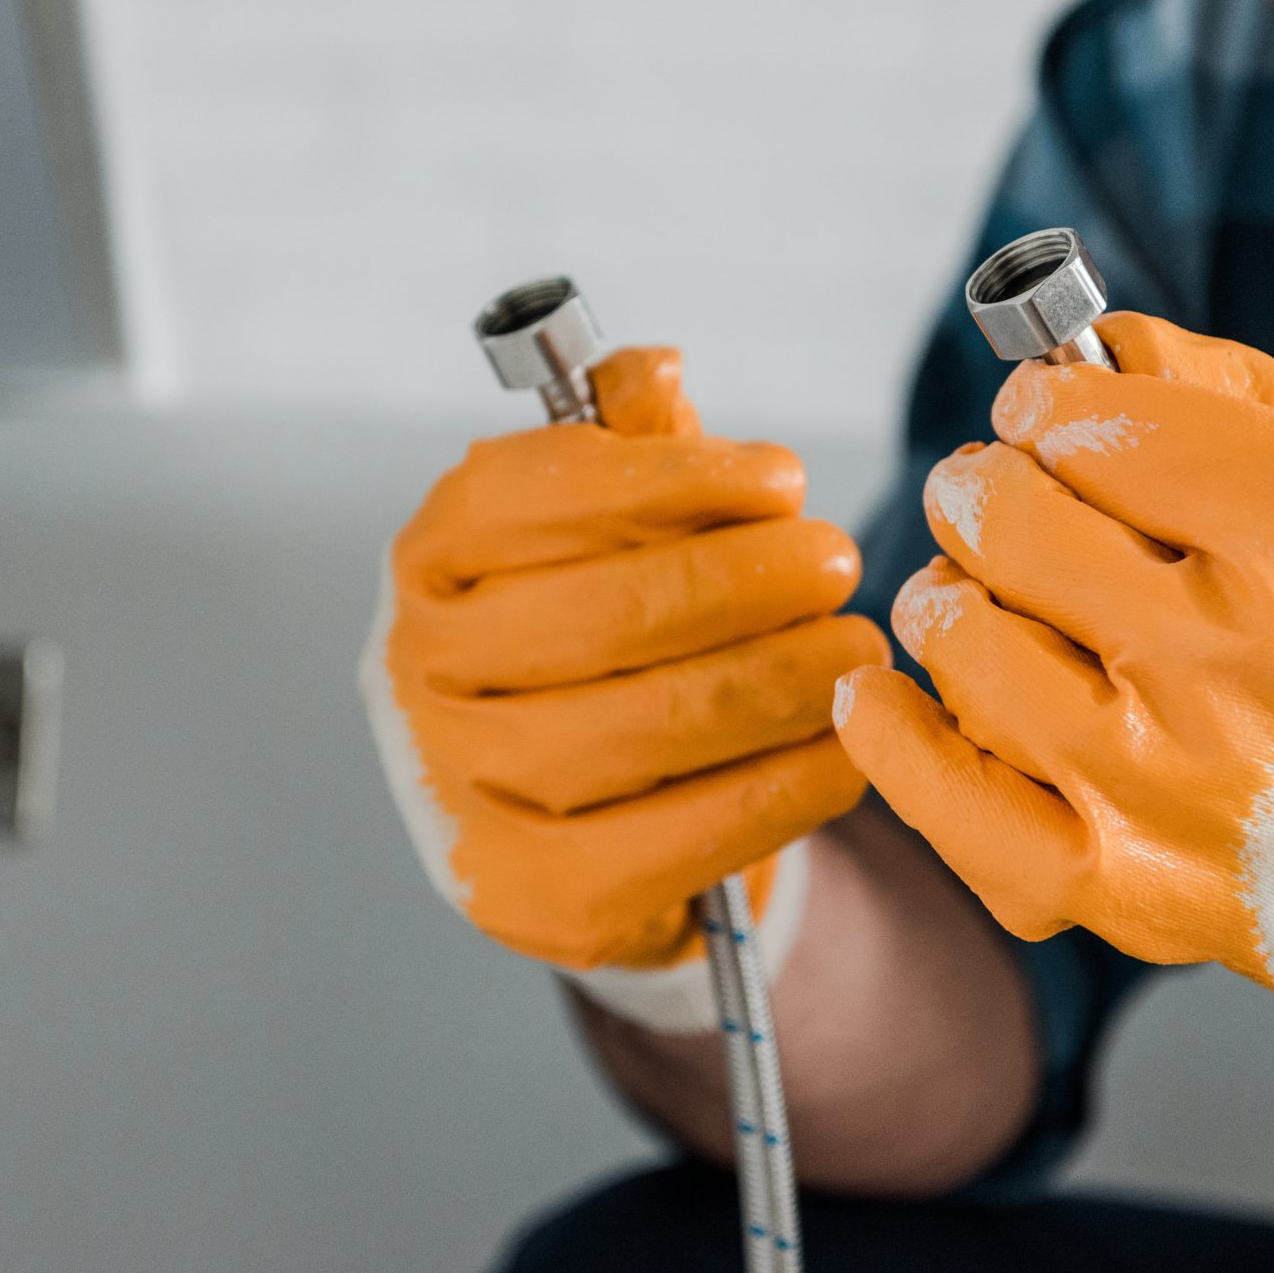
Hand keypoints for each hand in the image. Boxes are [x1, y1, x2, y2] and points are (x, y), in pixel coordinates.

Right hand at [361, 347, 886, 992]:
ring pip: (630, 731)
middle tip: (837, 564)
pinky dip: (773, 793)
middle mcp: (419, 676)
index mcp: (431, 561)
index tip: (783, 479)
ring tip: (854, 652)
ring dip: (769, 684)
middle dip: (739, 583)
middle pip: (593, 618)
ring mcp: (463, 793)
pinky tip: (842, 754)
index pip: (529, 498)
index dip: (670, 479)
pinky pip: (667, 842)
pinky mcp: (531, 896)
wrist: (571, 819)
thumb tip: (649, 375)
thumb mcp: (608, 531)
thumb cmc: (596, 642)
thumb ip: (630, 450)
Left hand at [832, 313, 1273, 1137]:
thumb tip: (1099, 347)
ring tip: (975, 592)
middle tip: (997, 489)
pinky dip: (893, 734)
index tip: (1049, 409)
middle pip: (1010, 518)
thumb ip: (1244, 401)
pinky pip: (950, 804)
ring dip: (947, 594)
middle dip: (987, 481)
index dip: (1052, 400)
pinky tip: (880, 687)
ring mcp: (1165, 780)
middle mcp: (1230, 658)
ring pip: (963, 641)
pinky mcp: (1125, 886)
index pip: (1099, 425)